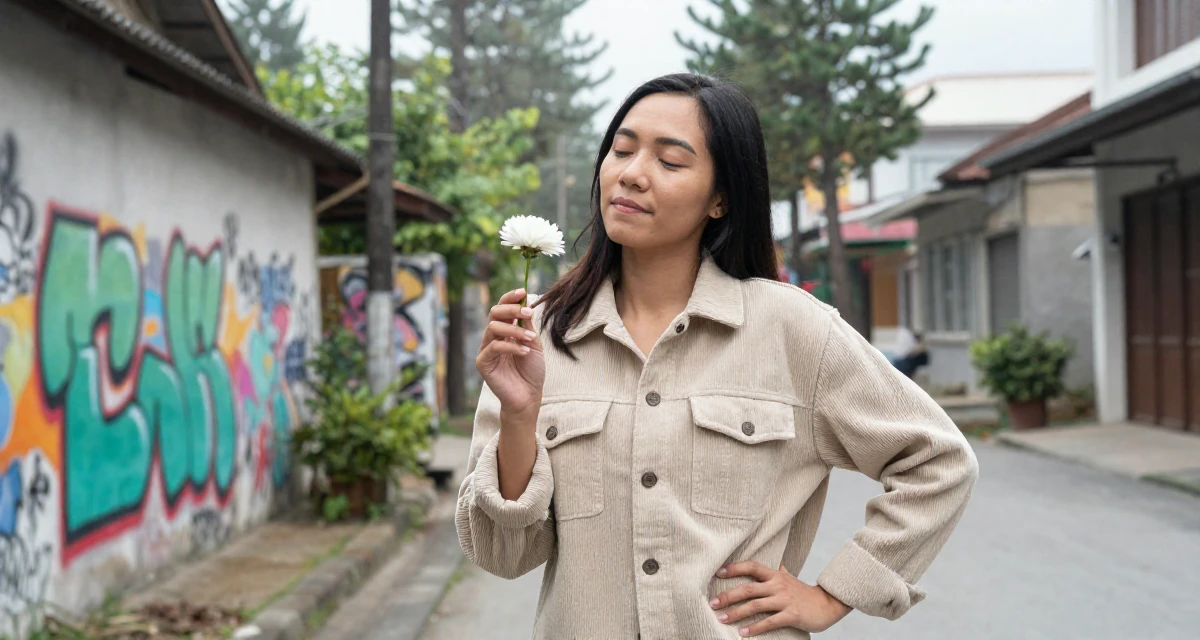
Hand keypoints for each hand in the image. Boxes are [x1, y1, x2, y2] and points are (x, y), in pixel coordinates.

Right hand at [475, 288, 544, 416]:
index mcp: (505, 330)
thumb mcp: (533, 344)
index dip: (510, 298)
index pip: (502, 308)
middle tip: (528, 313)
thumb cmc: (531, 371)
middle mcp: (493, 337)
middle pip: (494, 313)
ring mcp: (486, 349)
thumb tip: (526, 302)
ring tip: (530, 338)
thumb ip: (527, 326)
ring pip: (493, 327)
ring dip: (514, 329)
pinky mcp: (483, 363)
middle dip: (511, 309)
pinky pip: (494, 347)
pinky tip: (524, 352)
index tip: (523, 292)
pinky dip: (511, 346)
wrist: (529, 396)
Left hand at [709, 561, 851, 635]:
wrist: (828, 604)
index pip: (752, 566)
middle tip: (712, 603)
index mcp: (775, 575)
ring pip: (755, 605)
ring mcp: (785, 600)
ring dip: (736, 613)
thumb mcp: (789, 578)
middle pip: (748, 588)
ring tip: (722, 619)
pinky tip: (742, 633)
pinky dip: (754, 628)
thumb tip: (771, 561)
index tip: (717, 572)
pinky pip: (769, 622)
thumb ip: (777, 571)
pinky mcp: (791, 615)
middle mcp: (778, 585)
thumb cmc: (804, 593)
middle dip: (728, 596)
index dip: (734, 568)